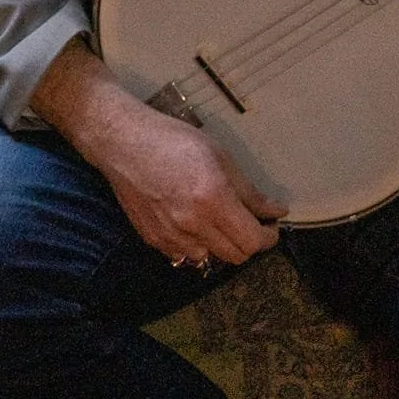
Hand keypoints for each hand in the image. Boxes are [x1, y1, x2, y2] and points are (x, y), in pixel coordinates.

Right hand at [91, 98, 286, 268]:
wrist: (123, 142)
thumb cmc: (173, 140)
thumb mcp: (219, 156)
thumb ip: (249, 191)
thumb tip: (275, 211)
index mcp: (212, 199)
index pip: (252, 240)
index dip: (267, 236)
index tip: (270, 226)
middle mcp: (192, 224)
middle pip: (235, 256)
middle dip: (248, 242)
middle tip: (249, 223)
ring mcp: (170, 235)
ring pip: (210, 258)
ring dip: (220, 244)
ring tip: (217, 221)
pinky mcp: (152, 239)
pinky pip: (184, 255)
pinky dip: (195, 244)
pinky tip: (192, 222)